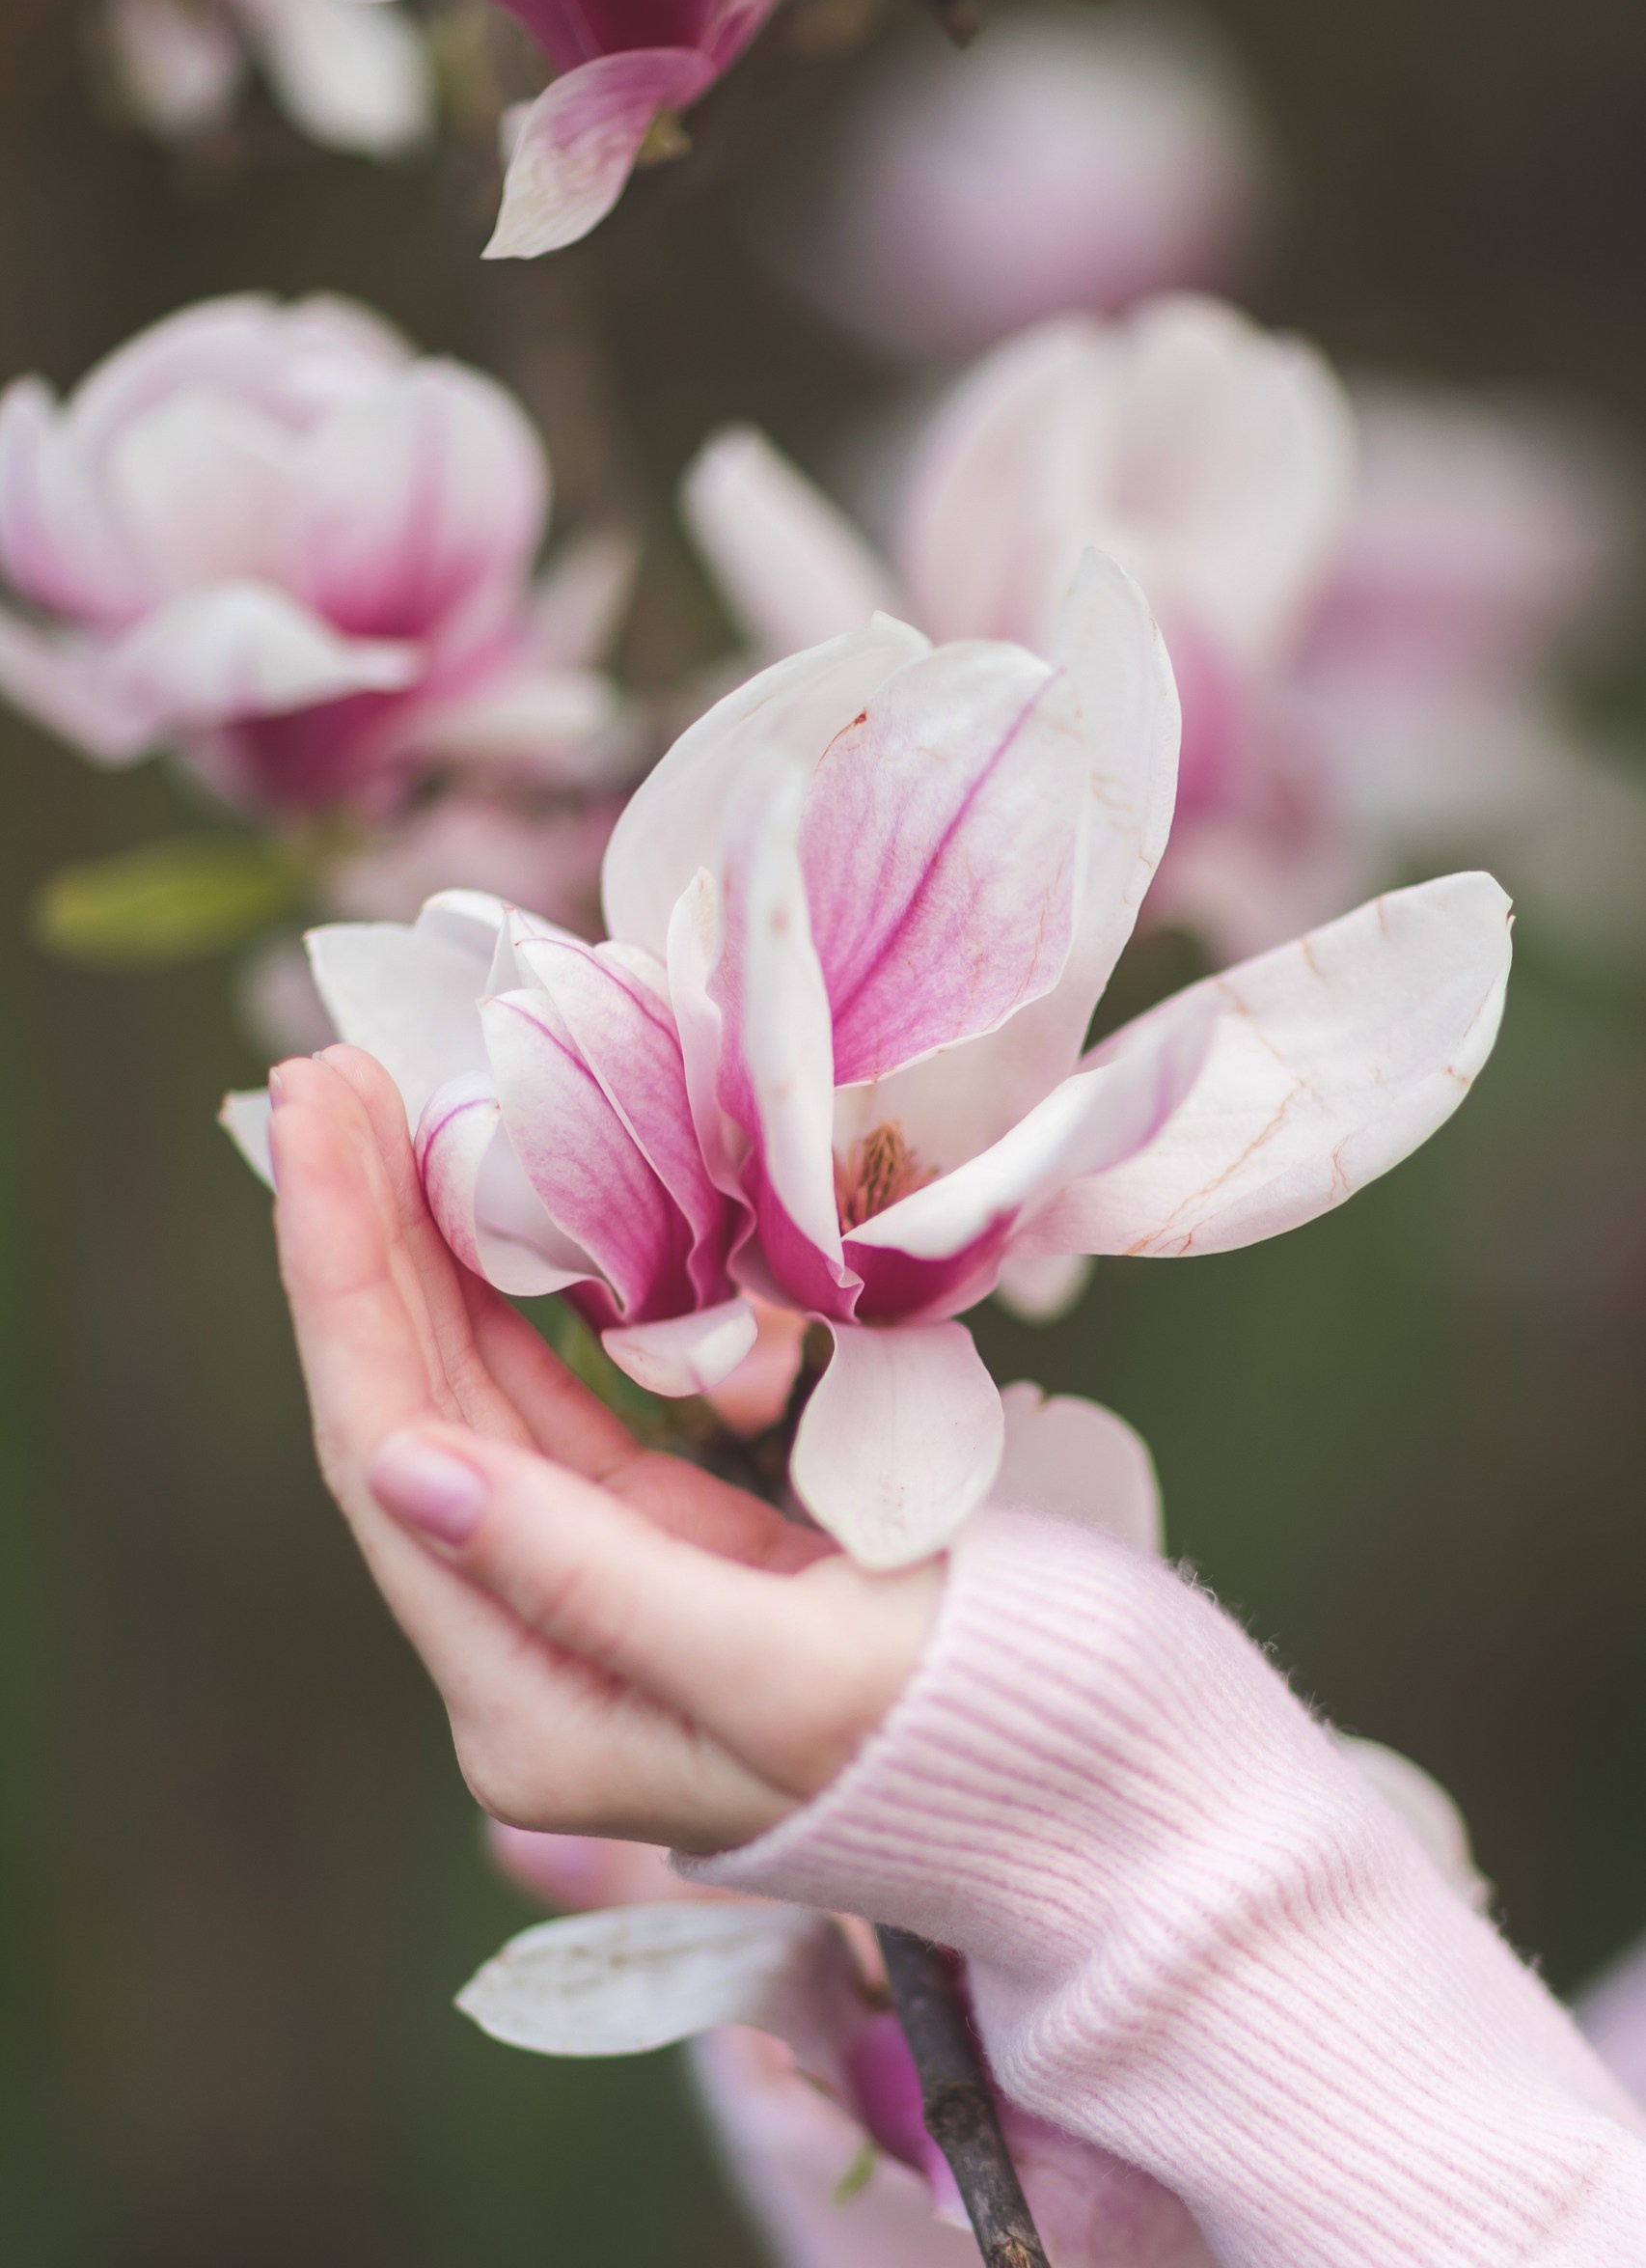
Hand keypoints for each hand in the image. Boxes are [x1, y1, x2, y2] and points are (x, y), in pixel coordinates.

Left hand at [267, 1048, 941, 1853]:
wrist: (1114, 1783)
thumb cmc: (981, 1727)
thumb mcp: (783, 1668)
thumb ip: (586, 1578)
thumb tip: (400, 1468)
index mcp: (539, 1711)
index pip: (391, 1456)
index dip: (344, 1276)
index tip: (320, 1118)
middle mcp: (540, 1660)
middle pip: (413, 1414)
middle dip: (364, 1238)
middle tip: (331, 1070)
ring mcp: (607, 1598)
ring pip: (479, 1399)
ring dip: (428, 1254)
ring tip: (380, 1109)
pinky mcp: (679, 1550)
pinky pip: (564, 1406)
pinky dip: (523, 1302)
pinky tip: (486, 1213)